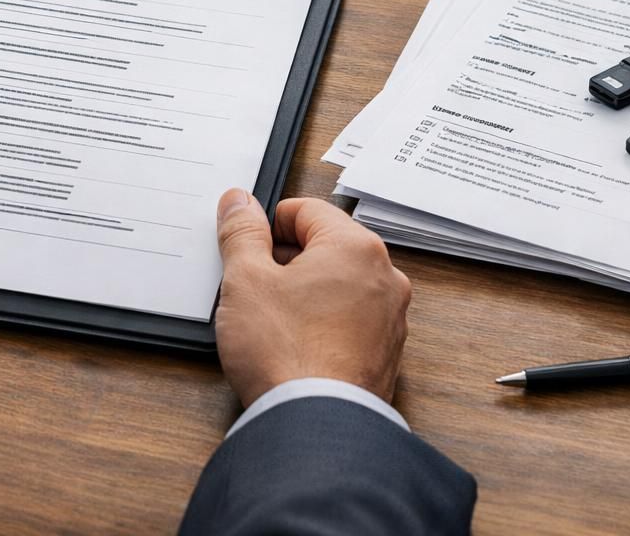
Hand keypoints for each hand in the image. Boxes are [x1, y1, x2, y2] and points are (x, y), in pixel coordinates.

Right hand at [213, 188, 410, 407]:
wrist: (315, 426)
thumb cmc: (287, 354)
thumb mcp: (246, 281)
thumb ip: (242, 233)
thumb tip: (239, 203)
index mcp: (356, 248)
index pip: (307, 210)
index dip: (268, 222)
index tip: (245, 240)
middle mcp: (385, 277)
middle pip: (326, 247)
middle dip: (286, 259)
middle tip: (252, 284)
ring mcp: (390, 319)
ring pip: (339, 285)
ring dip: (306, 292)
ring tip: (272, 319)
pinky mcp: (385, 354)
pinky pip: (350, 321)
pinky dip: (323, 323)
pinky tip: (295, 344)